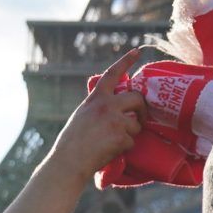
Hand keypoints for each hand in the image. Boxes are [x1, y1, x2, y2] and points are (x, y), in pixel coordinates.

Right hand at [50, 49, 147, 180]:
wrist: (69, 161)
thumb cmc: (72, 142)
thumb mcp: (82, 115)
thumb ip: (98, 107)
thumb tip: (114, 106)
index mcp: (96, 98)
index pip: (113, 74)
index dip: (126, 61)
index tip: (137, 51)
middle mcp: (107, 105)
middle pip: (136, 98)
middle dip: (142, 109)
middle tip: (140, 119)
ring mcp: (115, 120)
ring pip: (136, 124)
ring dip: (130, 134)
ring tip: (112, 142)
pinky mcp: (121, 136)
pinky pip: (132, 141)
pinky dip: (124, 148)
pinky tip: (109, 151)